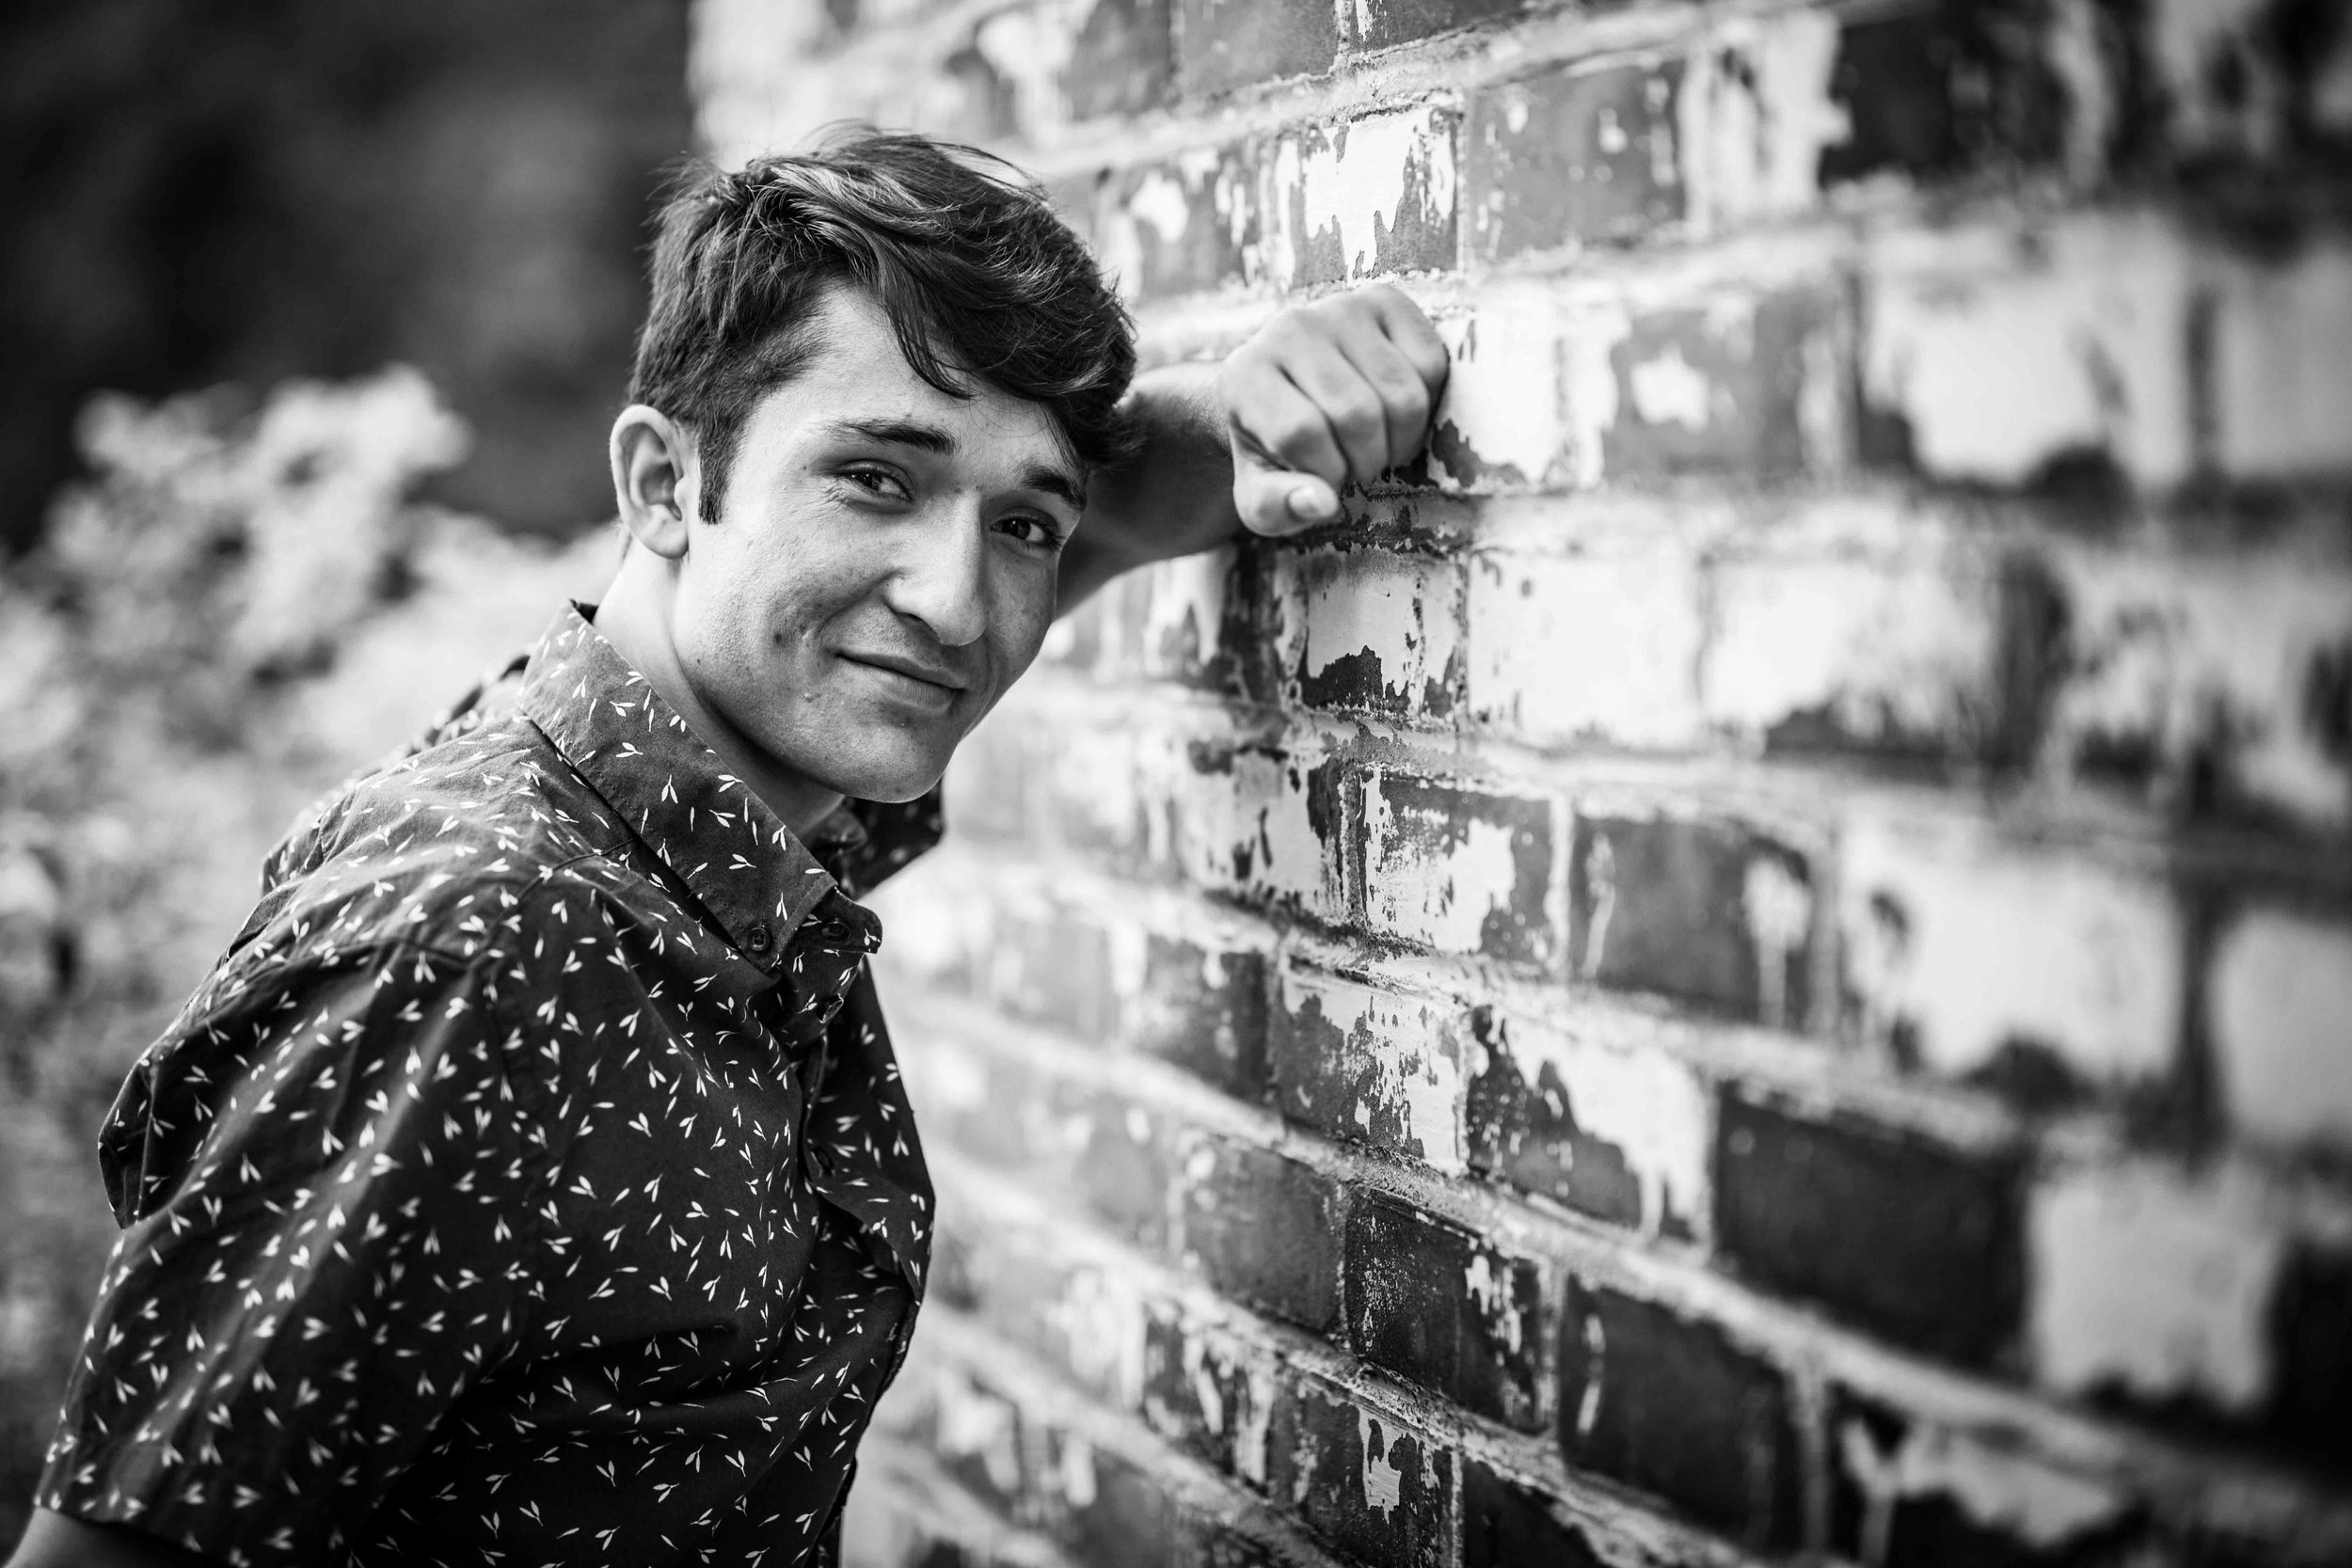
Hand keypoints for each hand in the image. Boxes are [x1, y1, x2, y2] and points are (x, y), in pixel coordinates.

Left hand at [1214, 283, 1449, 536]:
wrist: (1289, 389)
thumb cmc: (1275, 451)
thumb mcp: (1261, 494)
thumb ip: (1278, 506)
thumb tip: (1322, 502)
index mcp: (1244, 376)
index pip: (1302, 432)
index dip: (1327, 472)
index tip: (1325, 480)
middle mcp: (1289, 328)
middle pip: (1358, 414)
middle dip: (1367, 461)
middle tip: (1355, 465)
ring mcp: (1340, 308)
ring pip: (1403, 396)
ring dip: (1400, 441)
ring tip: (1375, 443)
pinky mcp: (1386, 301)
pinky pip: (1432, 365)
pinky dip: (1427, 407)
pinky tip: (1395, 412)